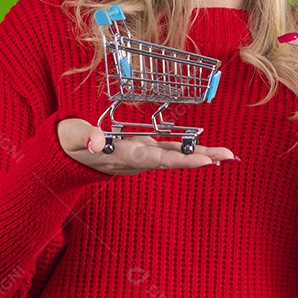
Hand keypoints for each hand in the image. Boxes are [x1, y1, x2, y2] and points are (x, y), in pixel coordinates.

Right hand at [56, 117, 237, 175]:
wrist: (69, 155)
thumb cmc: (71, 142)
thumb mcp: (73, 137)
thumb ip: (84, 137)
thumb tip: (95, 138)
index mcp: (123, 155)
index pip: (155, 158)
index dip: (180, 160)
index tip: (203, 161)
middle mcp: (138, 159)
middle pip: (173, 160)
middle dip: (200, 158)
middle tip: (226, 157)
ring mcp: (143, 156)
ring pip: (176, 156)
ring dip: (201, 156)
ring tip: (227, 155)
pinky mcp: (146, 150)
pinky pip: (172, 151)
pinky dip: (191, 151)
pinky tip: (210, 153)